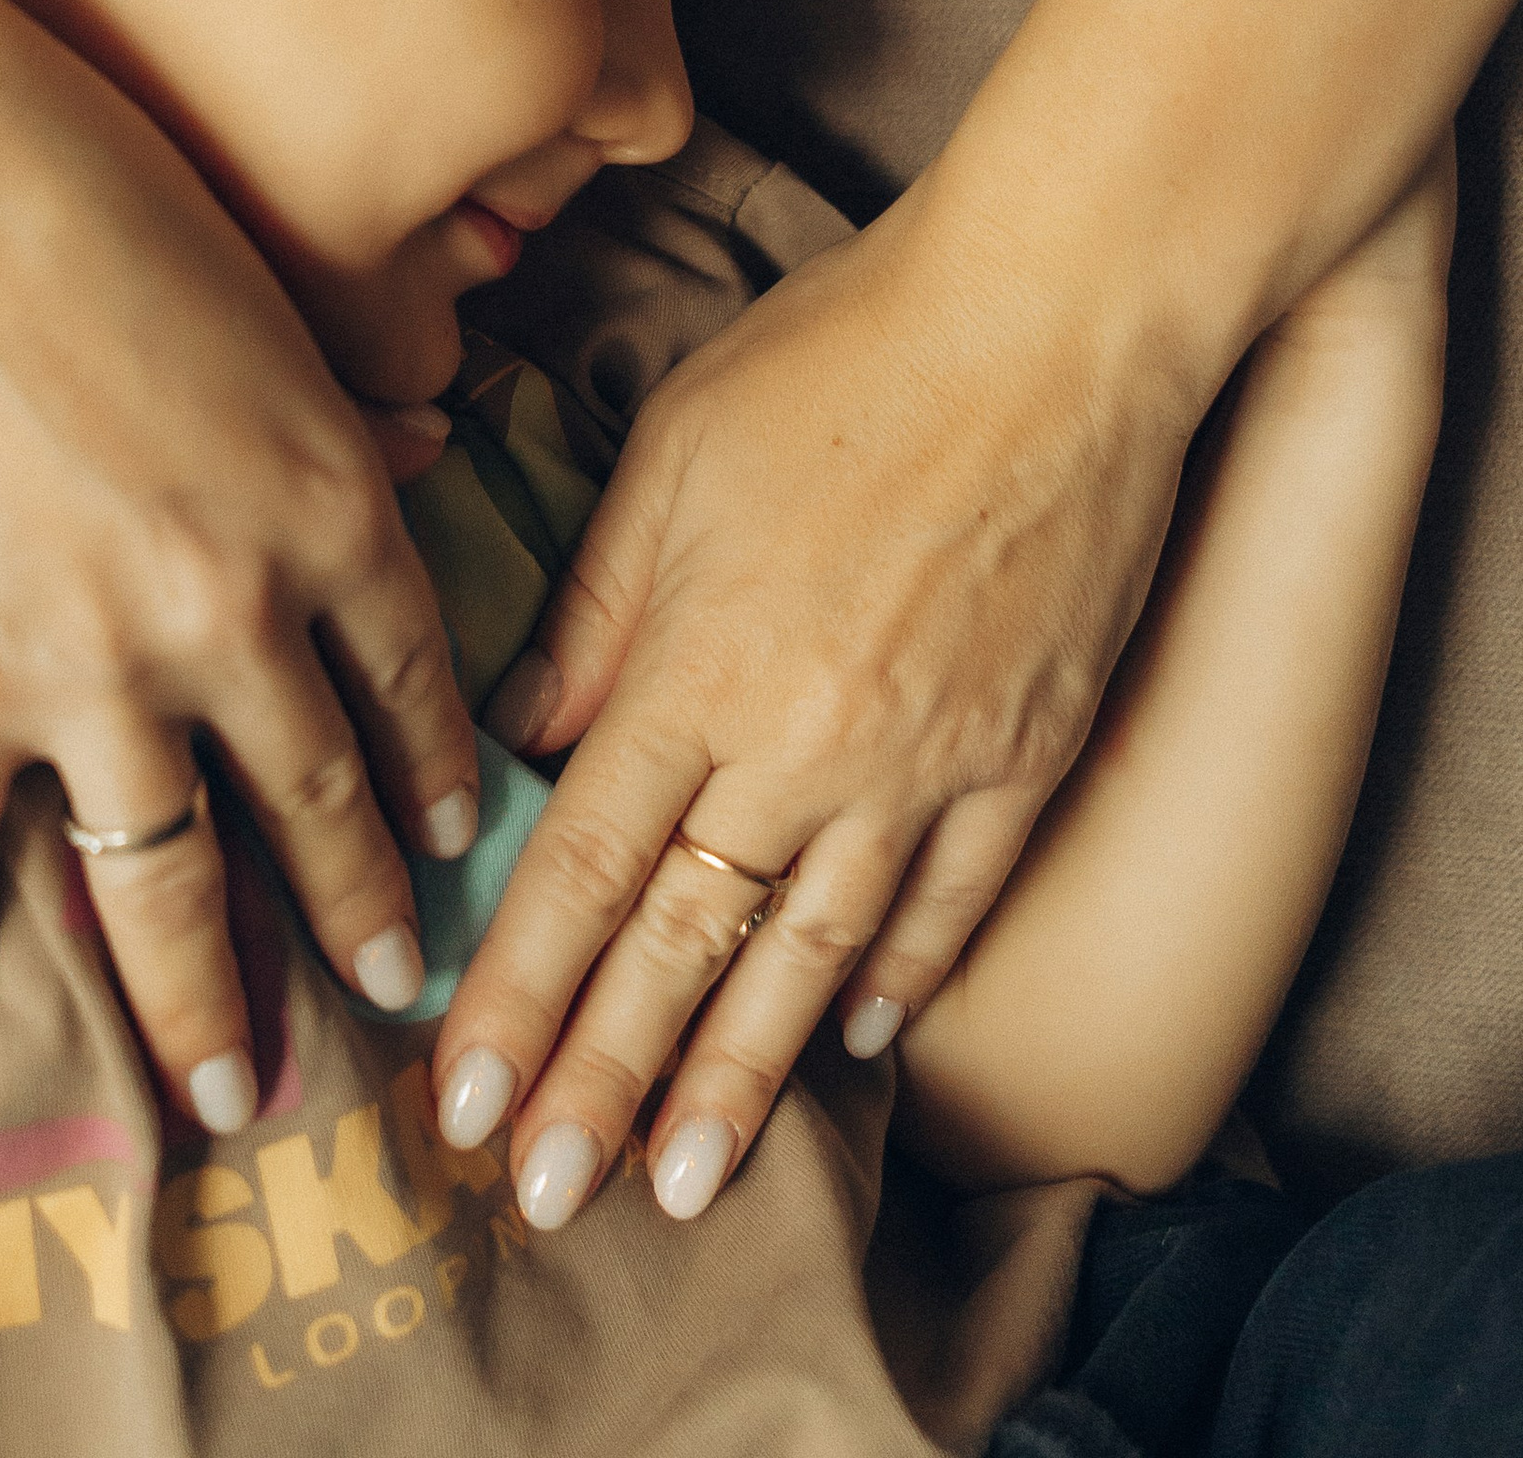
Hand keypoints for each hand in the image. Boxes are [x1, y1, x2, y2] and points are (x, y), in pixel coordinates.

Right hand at [0, 12, 477, 1133]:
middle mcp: (239, 617)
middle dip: (360, 920)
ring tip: (232, 1090)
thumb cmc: (107, 199)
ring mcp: (94, 669)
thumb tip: (425, 448)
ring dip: (206, 998)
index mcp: (334, 512)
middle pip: (318, 804)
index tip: (456, 846)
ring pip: (170, 879)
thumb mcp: (273, 304)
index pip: (415, 683)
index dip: (439, 776)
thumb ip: (345, 412)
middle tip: (393, 1001)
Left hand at [428, 198, 1191, 1224]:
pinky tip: (853, 1044)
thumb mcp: (671, 452)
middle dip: (605, 1087)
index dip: (516, 999)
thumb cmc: (846, 352)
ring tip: (686, 1183)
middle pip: (682, 946)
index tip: (464, 1103)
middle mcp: (805, 743)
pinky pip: (950, 906)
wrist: (1058, 319)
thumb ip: (594, 611)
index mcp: (698, 665)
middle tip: (547, 1203)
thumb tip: (522, 736)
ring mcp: (928, 764)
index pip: (578, 871)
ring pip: (815, 960)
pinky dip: (899, 984)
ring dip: (740, 1080)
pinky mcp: (1028, 758)